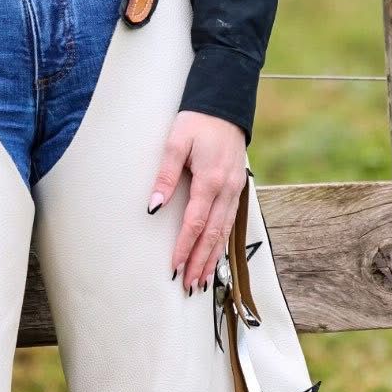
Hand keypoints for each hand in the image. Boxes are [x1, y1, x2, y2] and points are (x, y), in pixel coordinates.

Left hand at [148, 111, 246, 293]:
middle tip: (189, 285)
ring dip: (212, 257)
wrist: (224, 106)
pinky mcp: (238, 188)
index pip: (196, 222)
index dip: (185, 247)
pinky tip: (215, 254)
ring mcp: (236, 190)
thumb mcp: (175, 142)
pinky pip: (231, 221)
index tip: (175, 267)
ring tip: (202, 279)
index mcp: (210, 179)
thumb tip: (154, 206)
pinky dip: (222, 242)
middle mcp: (227, 190)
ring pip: (224, 231)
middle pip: (213, 234)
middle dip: (200, 261)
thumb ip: (165, 175)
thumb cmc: (197, 122)